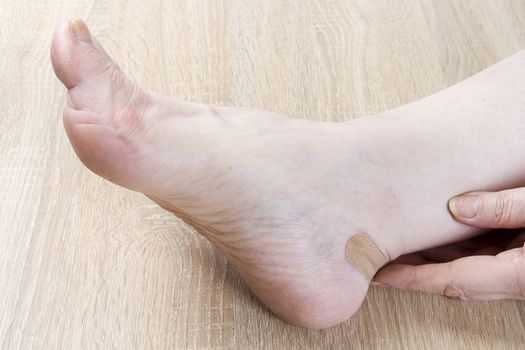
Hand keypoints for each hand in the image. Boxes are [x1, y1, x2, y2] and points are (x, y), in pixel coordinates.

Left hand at [374, 189, 524, 299]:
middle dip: (417, 266)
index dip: (414, 278)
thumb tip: (457, 206)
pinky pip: (487, 258)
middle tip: (383, 252)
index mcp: (521, 274)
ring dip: (437, 255)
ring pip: (470, 268)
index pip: (454, 280)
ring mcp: (522, 272)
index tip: (383, 275)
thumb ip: (505, 206)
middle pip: (456, 277)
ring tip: (403, 238)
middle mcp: (521, 280)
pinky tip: (439, 230)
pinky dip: (461, 246)